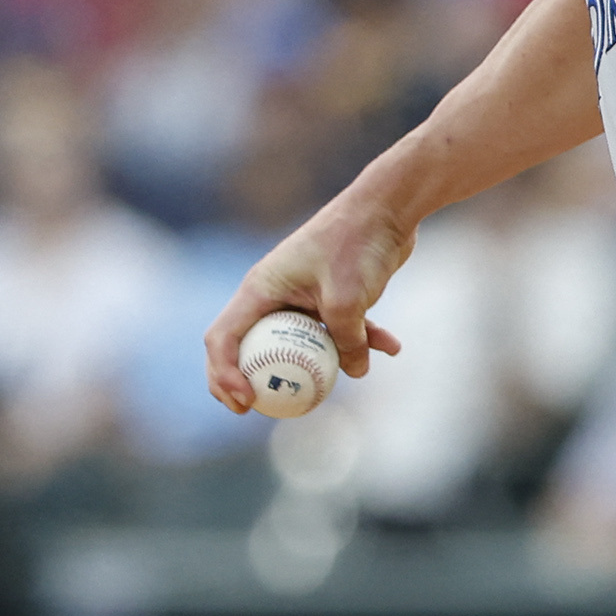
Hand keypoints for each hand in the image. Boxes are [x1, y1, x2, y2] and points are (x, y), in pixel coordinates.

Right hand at [203, 195, 412, 415]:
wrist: (387, 205)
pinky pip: (335, 327)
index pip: (224, 338)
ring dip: (313, 366)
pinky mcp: (330, 293)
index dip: (223, 375)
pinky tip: (392, 347)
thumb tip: (356, 373)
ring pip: (296, 341)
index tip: (244, 402)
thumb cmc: (357, 243)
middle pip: (248, 344)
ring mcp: (301, 293)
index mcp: (260, 288)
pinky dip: (359, 339)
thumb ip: (347, 341)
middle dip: (248, 380)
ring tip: (325, 394)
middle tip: (253, 411)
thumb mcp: (348, 299)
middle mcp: (273, 291)